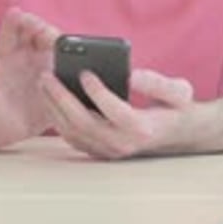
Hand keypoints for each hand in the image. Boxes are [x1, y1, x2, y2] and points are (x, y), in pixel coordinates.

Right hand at [0, 7, 59, 147]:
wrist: (9, 129)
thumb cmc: (36, 108)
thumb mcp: (58, 98)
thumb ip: (72, 90)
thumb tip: (96, 84)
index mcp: (41, 57)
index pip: (48, 37)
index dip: (52, 34)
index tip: (58, 38)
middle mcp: (23, 53)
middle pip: (28, 32)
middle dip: (34, 23)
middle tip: (38, 21)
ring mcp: (5, 61)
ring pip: (8, 37)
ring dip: (11, 24)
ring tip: (15, 13)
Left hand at [40, 67, 193, 159]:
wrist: (176, 133)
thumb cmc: (175, 107)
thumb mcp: (178, 91)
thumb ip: (156, 82)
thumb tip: (131, 76)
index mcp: (143, 128)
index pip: (116, 112)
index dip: (99, 93)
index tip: (84, 72)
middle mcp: (123, 143)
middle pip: (85, 123)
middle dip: (62, 98)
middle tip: (48, 75)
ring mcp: (109, 151)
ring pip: (74, 132)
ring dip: (54, 107)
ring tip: (44, 82)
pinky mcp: (98, 151)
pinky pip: (72, 137)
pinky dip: (58, 118)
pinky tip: (50, 98)